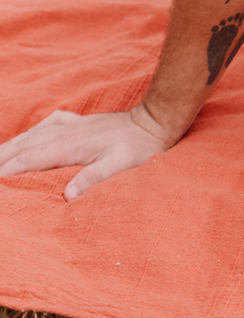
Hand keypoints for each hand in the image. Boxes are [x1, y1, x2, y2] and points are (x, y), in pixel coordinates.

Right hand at [0, 103, 173, 200]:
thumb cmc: (138, 148)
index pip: (29, 160)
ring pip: (32, 134)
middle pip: (24, 146)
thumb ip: (93, 178)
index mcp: (71, 146)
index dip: (7, 171)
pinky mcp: (79, 121)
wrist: (153, 122)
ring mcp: (72, 125)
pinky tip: (27, 136)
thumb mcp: (120, 166)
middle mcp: (66, 132)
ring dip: (11, 146)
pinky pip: (47, 124)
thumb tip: (67, 196)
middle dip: (2, 159)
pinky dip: (31, 132)